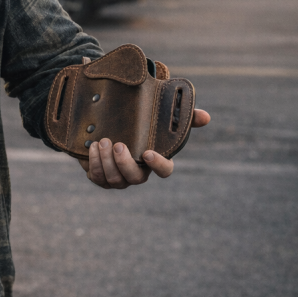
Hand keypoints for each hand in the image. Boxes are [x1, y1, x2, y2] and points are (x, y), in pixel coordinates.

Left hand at [79, 108, 210, 188]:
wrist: (108, 125)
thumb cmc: (140, 125)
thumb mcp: (160, 117)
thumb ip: (184, 116)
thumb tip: (205, 117)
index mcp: (156, 160)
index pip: (164, 171)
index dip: (158, 165)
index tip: (148, 152)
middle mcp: (139, 172)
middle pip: (136, 179)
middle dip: (125, 164)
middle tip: (118, 145)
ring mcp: (119, 178)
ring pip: (115, 180)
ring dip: (106, 162)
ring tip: (101, 142)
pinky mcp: (101, 177)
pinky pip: (97, 178)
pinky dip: (94, 164)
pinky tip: (91, 147)